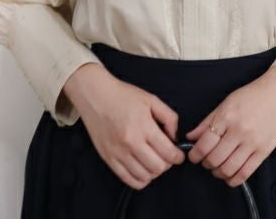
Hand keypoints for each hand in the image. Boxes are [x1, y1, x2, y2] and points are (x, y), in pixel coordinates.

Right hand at [63, 63, 185, 189]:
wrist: (96, 96)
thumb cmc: (123, 96)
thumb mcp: (151, 100)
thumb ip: (169, 117)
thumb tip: (175, 136)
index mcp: (144, 127)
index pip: (168, 153)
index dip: (178, 156)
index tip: (179, 155)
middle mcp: (131, 143)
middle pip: (158, 168)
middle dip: (167, 164)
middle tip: (167, 156)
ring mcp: (118, 153)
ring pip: (144, 177)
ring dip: (154, 172)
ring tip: (154, 161)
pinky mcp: (108, 158)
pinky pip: (127, 179)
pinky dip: (140, 180)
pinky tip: (143, 170)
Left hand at [185, 66, 275, 187]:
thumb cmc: (250, 96)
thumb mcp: (225, 103)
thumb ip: (207, 121)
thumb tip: (190, 137)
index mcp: (226, 116)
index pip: (205, 144)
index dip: (195, 154)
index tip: (193, 156)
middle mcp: (239, 130)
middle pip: (215, 159)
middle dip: (205, 164)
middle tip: (205, 161)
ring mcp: (252, 142)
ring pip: (229, 169)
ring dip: (218, 173)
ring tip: (216, 168)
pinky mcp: (264, 151)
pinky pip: (246, 173)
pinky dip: (233, 180)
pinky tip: (229, 176)